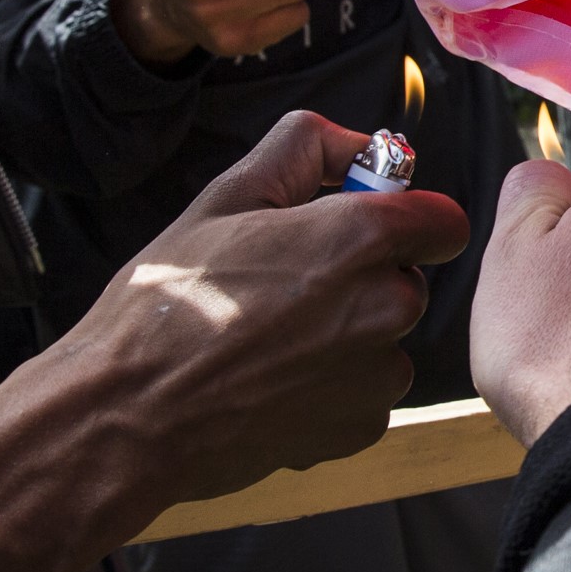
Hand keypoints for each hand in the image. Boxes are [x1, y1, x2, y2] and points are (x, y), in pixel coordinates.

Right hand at [40, 110, 469, 507]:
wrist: (126, 414)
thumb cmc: (167, 302)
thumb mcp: (227, 196)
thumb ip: (306, 148)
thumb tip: (362, 144)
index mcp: (361, 237)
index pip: (443, 221)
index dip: (405, 219)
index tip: (360, 228)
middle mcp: (386, 305)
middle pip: (407, 278)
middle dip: (363, 276)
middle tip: (286, 285)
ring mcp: (377, 374)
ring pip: (385, 337)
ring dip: (347, 335)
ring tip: (268, 340)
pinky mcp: (361, 427)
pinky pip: (365, 392)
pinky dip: (331, 388)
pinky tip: (271, 383)